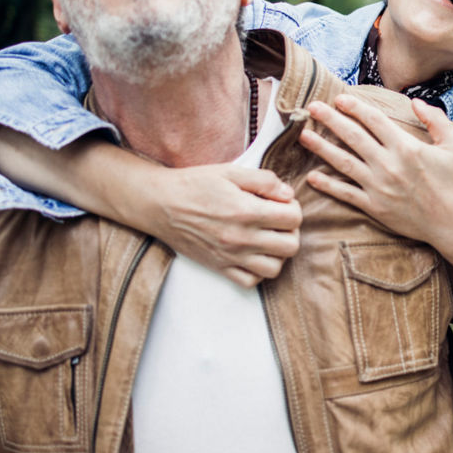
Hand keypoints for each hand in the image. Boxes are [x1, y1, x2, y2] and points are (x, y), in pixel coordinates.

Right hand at [150, 163, 301, 286]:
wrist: (160, 204)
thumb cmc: (194, 184)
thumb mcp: (230, 171)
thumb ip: (264, 180)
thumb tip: (288, 193)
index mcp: (246, 211)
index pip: (293, 218)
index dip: (293, 207)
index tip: (281, 202)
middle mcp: (241, 238)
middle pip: (291, 246)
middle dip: (291, 230)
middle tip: (278, 220)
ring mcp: (230, 256)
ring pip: (275, 268)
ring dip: (278, 253)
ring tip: (268, 238)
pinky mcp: (219, 267)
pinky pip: (251, 282)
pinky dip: (258, 271)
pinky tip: (254, 254)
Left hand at [300, 95, 452, 248]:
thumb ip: (435, 119)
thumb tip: (415, 101)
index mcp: (406, 147)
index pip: (374, 120)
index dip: (355, 107)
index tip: (339, 98)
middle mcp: (388, 164)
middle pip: (353, 136)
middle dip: (330, 119)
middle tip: (312, 107)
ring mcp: (379, 187)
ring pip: (343, 162)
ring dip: (321, 148)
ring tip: (303, 136)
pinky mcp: (375, 207)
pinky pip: (346, 193)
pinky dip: (328, 185)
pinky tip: (312, 176)